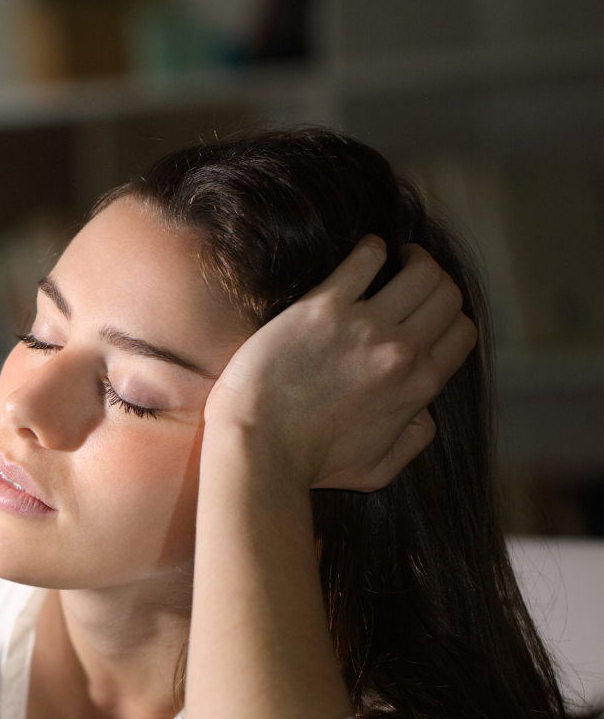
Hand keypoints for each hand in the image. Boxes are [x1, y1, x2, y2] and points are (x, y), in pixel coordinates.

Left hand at [203, 237, 477, 492]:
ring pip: (421, 270)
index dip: (450, 319)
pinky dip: (373, 248)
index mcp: (418, 387)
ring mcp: (364, 326)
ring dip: (414, 257)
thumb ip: (413, 441)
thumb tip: (425, 412)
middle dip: (437, 282)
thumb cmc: (308, 464)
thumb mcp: (377, 470)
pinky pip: (366, 257)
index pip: (461, 334)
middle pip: (447, 295)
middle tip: (414, 277)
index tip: (429, 312)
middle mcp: (401, 352)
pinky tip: (366, 253)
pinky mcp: (323, 307)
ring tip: (397, 257)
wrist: (258, 448)